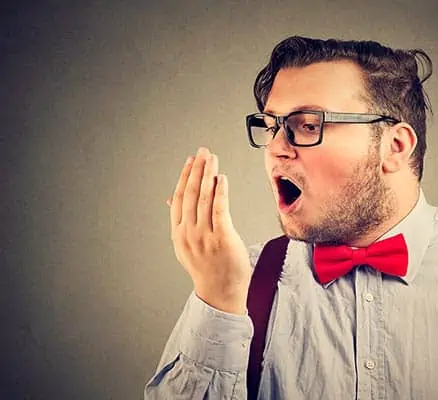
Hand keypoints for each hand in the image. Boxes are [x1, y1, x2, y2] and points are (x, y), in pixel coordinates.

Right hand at [167, 148, 250, 314]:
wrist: (220, 292)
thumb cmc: (208, 268)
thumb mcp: (187, 246)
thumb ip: (181, 221)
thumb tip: (171, 199)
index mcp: (179, 233)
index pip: (180, 198)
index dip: (184, 176)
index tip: (190, 160)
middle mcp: (189, 233)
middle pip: (191, 194)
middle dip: (197, 169)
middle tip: (203, 152)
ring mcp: (205, 236)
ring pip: (204, 198)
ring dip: (208, 175)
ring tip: (212, 159)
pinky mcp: (223, 238)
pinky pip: (220, 210)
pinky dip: (219, 192)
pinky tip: (221, 178)